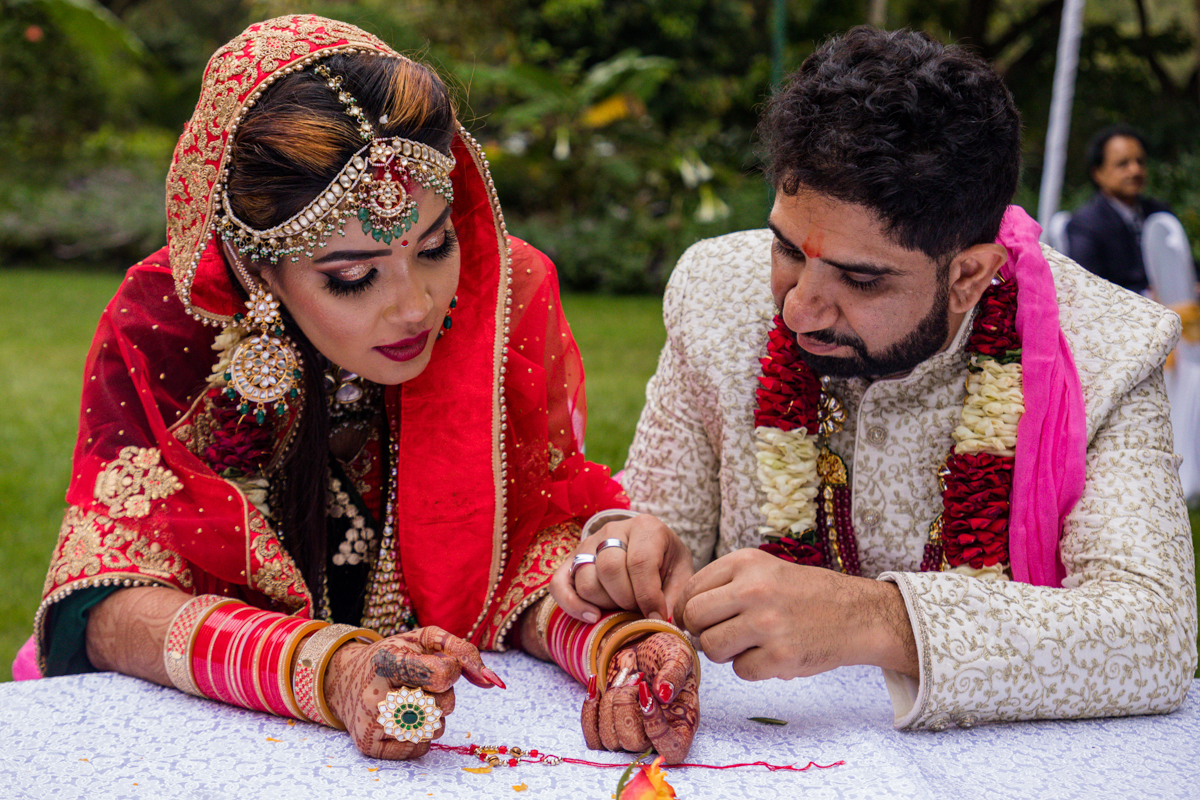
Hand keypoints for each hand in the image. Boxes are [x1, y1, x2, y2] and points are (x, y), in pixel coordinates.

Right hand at [324, 626, 503, 758]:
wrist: (345, 679)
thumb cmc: (393, 655)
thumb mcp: (423, 639)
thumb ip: (462, 651)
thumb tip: (493, 682)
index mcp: (389, 660)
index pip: (445, 674)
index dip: (451, 671)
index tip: (438, 666)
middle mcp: (376, 694)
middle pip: (444, 705)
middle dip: (443, 694)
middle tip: (418, 684)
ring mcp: (371, 723)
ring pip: (435, 728)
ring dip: (434, 715)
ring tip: (410, 699)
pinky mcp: (370, 746)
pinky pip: (420, 747)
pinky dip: (421, 734)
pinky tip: (403, 718)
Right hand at [550, 514, 693, 622]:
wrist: (648, 548)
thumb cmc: (666, 563)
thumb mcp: (680, 573)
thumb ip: (674, 595)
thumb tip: (661, 622)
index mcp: (645, 527)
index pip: (639, 562)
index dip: (648, 596)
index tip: (657, 616)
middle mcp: (613, 529)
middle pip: (609, 570)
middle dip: (626, 600)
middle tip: (638, 609)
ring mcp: (588, 543)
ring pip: (586, 581)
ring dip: (605, 604)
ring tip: (622, 607)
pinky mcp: (570, 560)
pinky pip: (559, 585)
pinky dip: (572, 605)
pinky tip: (592, 617)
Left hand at [580, 632, 698, 763]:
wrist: (644, 651)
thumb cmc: (667, 656)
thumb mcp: (678, 656)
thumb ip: (675, 673)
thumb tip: (664, 694)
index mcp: (682, 728)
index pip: (672, 750)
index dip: (656, 725)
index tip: (646, 692)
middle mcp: (656, 740)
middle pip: (633, 743)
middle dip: (626, 705)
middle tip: (636, 677)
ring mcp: (630, 738)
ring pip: (609, 739)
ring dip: (610, 702)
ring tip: (625, 677)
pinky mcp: (609, 731)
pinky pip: (592, 735)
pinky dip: (589, 709)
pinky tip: (595, 685)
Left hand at [674, 548, 916, 679]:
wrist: (857, 614)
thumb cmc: (803, 593)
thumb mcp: (763, 570)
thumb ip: (723, 586)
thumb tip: (680, 617)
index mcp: (746, 563)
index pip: (690, 590)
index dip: (691, 610)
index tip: (705, 619)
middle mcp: (754, 590)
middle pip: (694, 619)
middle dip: (701, 631)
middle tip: (722, 634)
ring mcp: (767, 625)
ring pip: (712, 648)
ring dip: (725, 652)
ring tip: (748, 644)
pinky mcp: (781, 657)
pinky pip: (741, 671)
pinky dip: (751, 668)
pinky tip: (772, 654)